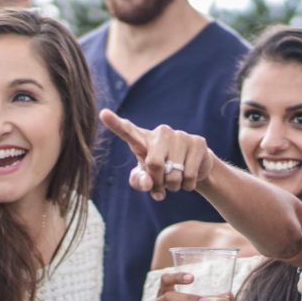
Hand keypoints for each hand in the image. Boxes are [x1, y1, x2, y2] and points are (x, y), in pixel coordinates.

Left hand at [99, 109, 215, 200]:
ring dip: (173, 186)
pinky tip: (187, 179)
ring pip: (174, 174)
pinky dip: (187, 186)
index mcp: (143, 139)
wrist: (193, 166)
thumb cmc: (162, 171)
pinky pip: (189, 175)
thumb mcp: (146, 177)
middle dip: (158, 182)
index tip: (103, 114)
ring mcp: (181, 135)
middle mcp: (161, 133)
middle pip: (154, 164)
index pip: (127, 131)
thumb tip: (149, 182)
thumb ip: (139, 181)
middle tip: (161, 186)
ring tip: (175, 181)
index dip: (115, 123)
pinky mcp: (198, 142)